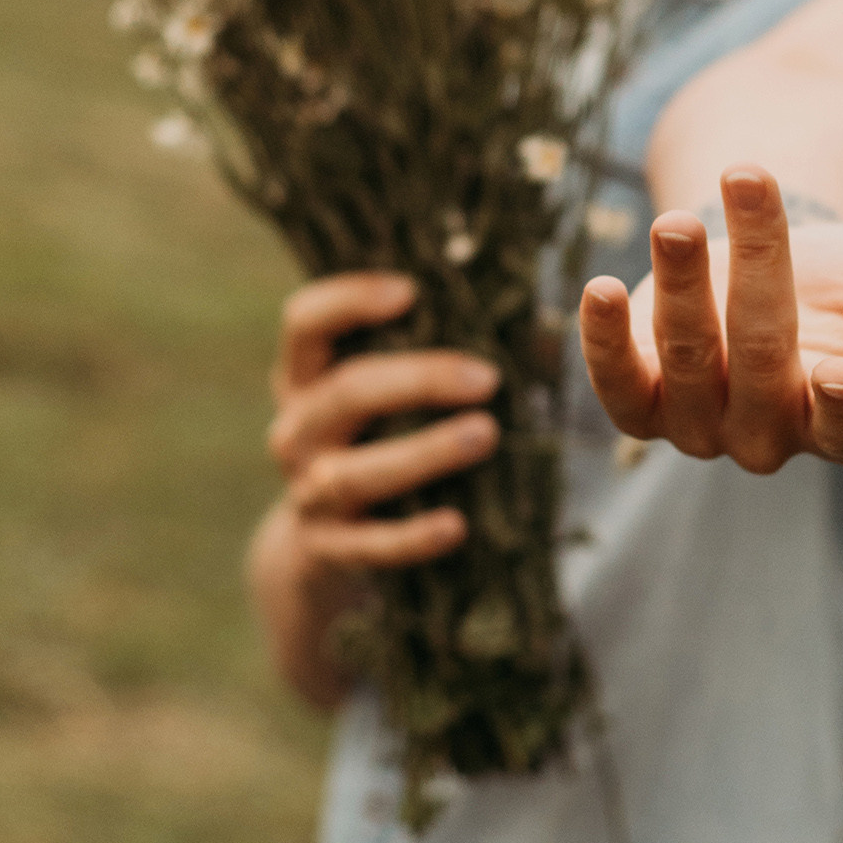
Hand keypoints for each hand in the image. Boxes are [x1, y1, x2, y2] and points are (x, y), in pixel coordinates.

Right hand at [246, 271, 497, 705]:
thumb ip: (440, 363)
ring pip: (354, 473)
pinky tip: (456, 525)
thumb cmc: (378, 447)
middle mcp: (297, 431)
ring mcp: (308, 493)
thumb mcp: (388, 402)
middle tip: (487, 378)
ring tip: (485, 435)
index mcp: (306, 378)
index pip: (304, 324)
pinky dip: (411, 537)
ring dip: (422, 453)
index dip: (349, 301)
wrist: (322, 551)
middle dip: (418, 380)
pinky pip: (368, 545)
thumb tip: (544, 331)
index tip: (411, 291)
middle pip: (342, 393)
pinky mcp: (328, 551)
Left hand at [579, 163, 842, 475]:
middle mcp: (770, 434)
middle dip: (756, 273)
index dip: (840, 401)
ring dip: (680, 289)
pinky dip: (599, 344)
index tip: (837, 366)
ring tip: (680, 222)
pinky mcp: (640, 397)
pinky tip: (591, 288)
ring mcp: (697, 421)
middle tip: (754, 183)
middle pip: (760, 363)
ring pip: (684, 366)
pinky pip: (614, 387)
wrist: (771, 254)